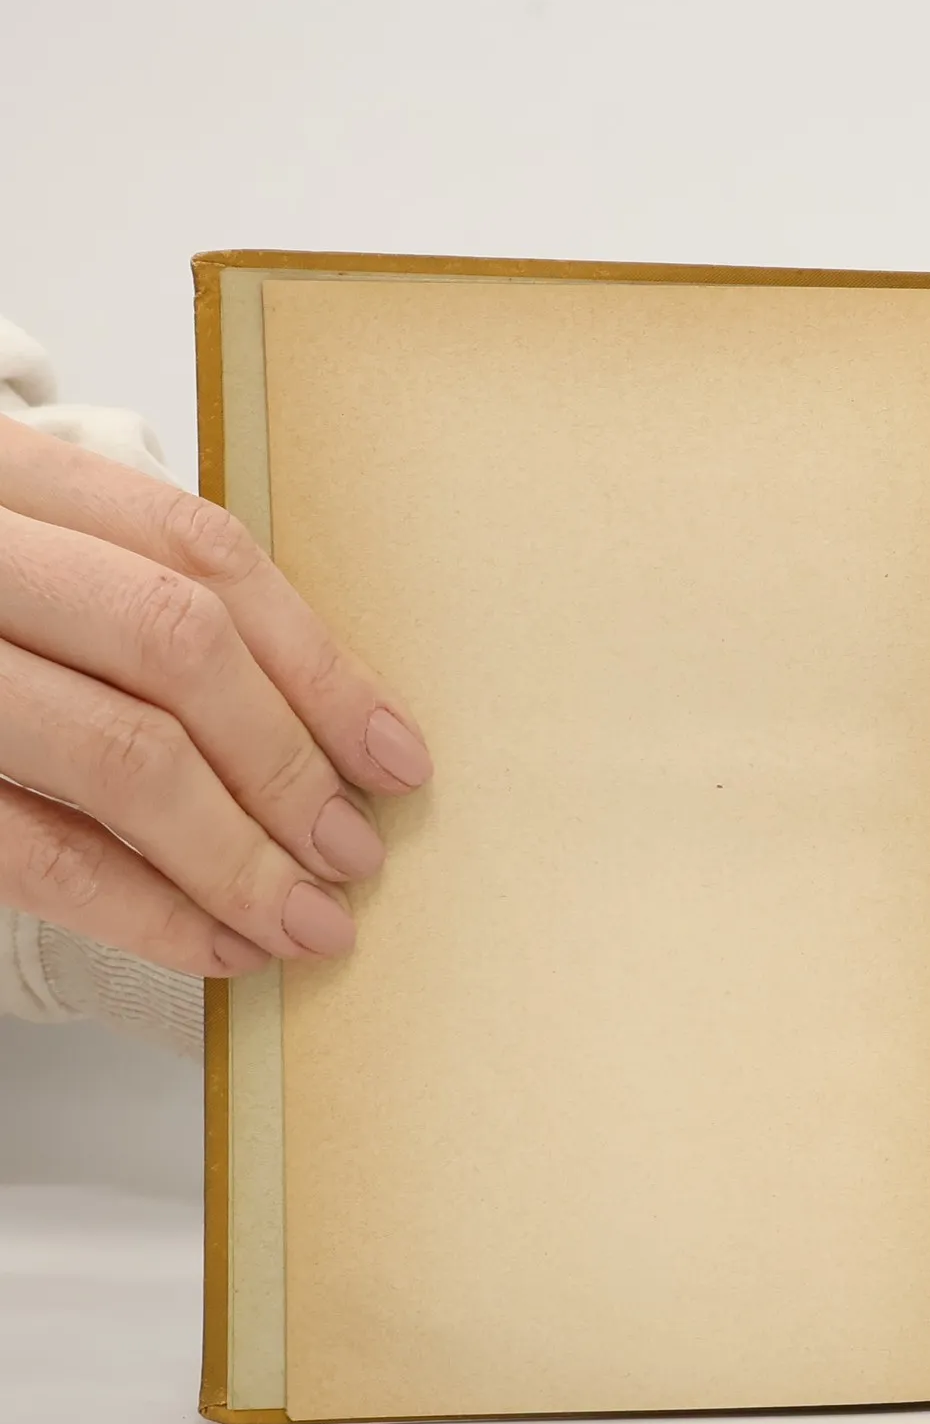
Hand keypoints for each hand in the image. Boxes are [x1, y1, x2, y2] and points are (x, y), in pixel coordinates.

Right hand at [0, 414, 431, 974]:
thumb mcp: (19, 555)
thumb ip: (128, 600)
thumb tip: (322, 728)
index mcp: (7, 476)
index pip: (202, 556)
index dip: (319, 664)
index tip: (396, 755)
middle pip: (177, 646)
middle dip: (288, 765)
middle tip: (356, 854)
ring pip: (116, 752)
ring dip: (237, 855)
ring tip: (308, 922)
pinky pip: (31, 849)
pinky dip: (143, 908)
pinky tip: (217, 947)